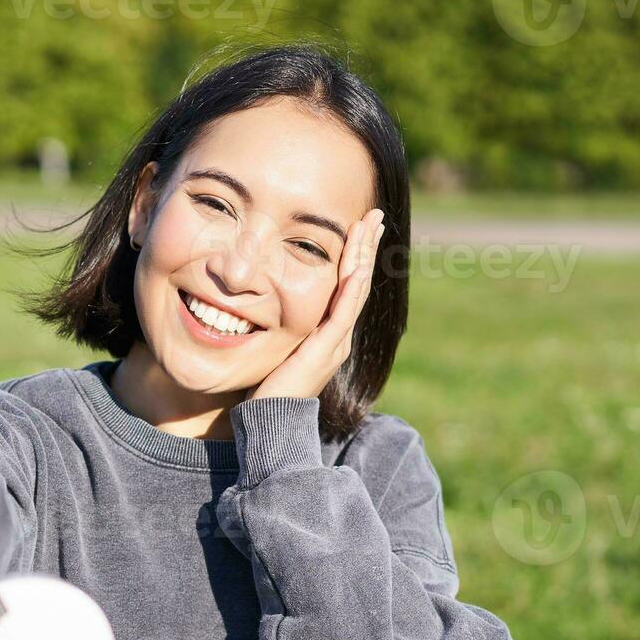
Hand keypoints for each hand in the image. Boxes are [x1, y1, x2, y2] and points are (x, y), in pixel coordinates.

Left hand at [252, 208, 386, 400]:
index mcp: (330, 333)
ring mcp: (336, 342)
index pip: (348, 285)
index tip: (361, 227)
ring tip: (370, 227)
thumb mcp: (279, 350)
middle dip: (366, 246)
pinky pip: (342, 312)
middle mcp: (339, 335)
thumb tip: (264, 307)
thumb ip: (283, 329)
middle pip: (359, 281)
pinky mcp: (324, 350)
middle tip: (375, 215)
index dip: (356, 255)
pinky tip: (356, 266)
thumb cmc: (269, 391)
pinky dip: (350, 288)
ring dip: (363, 256)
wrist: (273, 424)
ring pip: (356, 290)